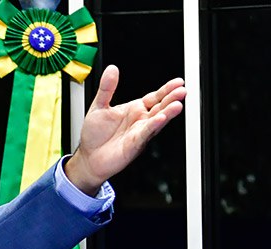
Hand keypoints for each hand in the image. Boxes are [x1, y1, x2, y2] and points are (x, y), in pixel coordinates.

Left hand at [65, 65, 186, 194]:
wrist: (88, 158)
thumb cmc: (94, 135)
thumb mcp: (98, 106)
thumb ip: (107, 88)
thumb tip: (111, 69)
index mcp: (134, 110)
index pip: (155, 97)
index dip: (166, 90)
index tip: (178, 82)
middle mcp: (140, 121)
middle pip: (160, 108)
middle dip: (172, 100)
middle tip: (182, 91)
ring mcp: (139, 133)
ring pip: (156, 121)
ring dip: (167, 114)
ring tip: (177, 105)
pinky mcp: (134, 145)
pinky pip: (145, 134)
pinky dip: (152, 127)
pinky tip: (159, 119)